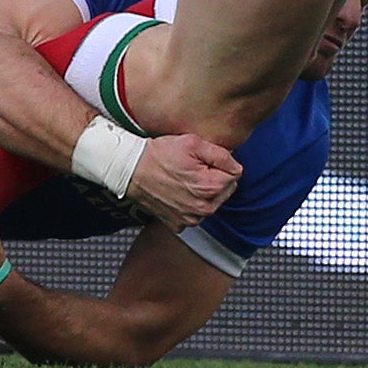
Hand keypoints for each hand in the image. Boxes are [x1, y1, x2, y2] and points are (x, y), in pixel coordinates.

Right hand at [124, 133, 241, 231]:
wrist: (131, 169)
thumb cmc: (160, 155)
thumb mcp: (193, 143)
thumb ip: (222, 155)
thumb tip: (236, 166)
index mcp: (209, 188)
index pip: (235, 174)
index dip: (221, 163)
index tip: (204, 160)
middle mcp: (202, 209)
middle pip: (225, 190)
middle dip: (215, 178)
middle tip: (194, 168)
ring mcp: (189, 220)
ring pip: (211, 202)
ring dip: (204, 191)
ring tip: (184, 178)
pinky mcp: (178, 224)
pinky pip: (195, 213)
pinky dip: (190, 203)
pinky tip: (178, 191)